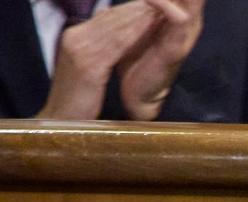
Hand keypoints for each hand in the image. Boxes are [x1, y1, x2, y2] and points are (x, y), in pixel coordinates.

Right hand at [35, 1, 164, 119]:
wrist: (60, 124)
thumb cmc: (79, 101)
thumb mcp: (91, 70)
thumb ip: (102, 52)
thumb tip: (120, 38)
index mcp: (76, 37)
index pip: (109, 17)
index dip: (135, 8)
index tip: (158, 2)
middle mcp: (75, 37)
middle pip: (114, 16)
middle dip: (142, 7)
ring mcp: (79, 48)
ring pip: (117, 26)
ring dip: (142, 15)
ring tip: (167, 5)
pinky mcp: (87, 64)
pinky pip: (117, 44)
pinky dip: (136, 33)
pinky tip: (154, 27)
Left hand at [119, 0, 202, 120]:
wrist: (138, 94)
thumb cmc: (139, 57)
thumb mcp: (142, 21)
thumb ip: (146, 6)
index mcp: (181, 11)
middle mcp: (189, 19)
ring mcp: (185, 34)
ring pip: (192, 0)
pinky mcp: (176, 48)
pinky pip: (178, 19)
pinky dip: (165, 3)